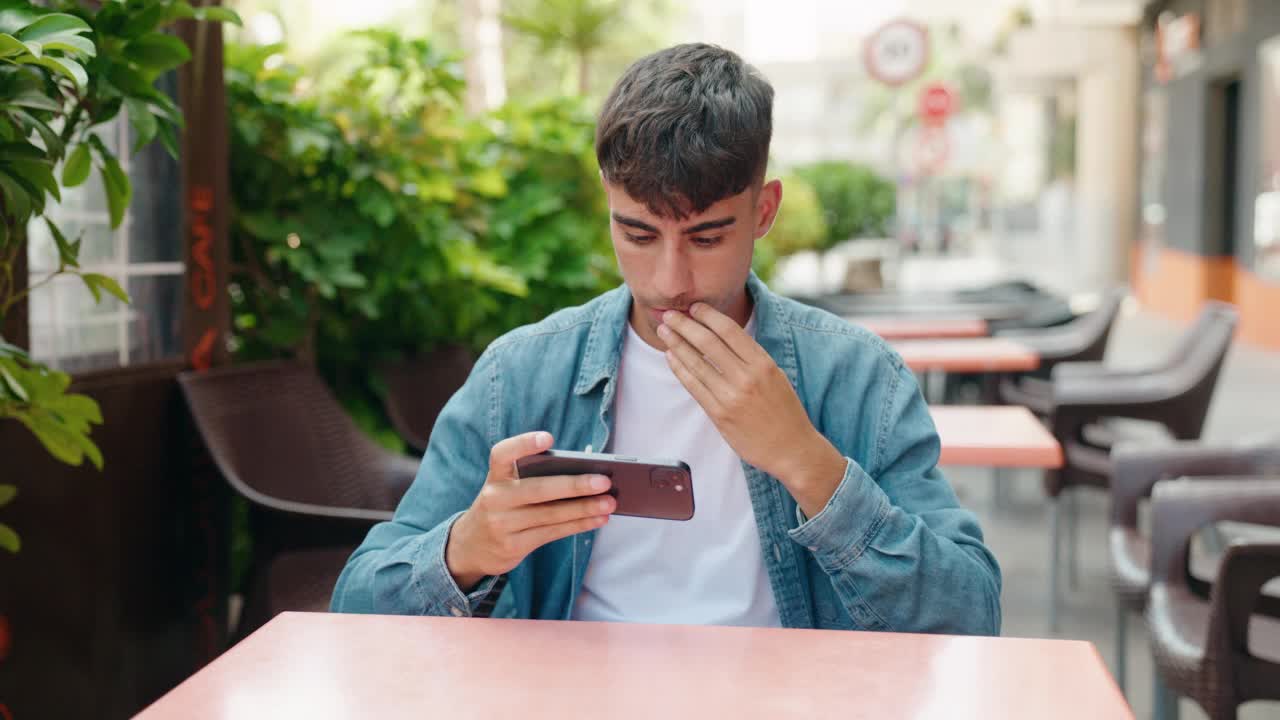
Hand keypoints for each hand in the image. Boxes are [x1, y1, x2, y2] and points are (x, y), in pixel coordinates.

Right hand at [446, 431, 614, 591]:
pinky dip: (579, 525)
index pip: (502, 454)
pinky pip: (552, 533)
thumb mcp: (506, 487)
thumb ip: (533, 477)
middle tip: (604, 481)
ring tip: (610, 502)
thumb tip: (585, 472)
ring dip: (584, 508)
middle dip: (574, 485)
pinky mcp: (514, 546)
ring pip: (550, 514)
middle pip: (538, 489)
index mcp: (495, 476)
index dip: (523, 444)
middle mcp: (495, 498)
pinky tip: (598, 519)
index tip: (548, 438)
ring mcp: (503, 524)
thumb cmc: (503, 506)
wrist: (470, 546)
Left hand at [657, 303, 845, 516]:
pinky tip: (671, 357)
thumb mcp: (775, 376)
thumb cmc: (785, 412)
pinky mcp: (720, 415)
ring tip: (664, 332)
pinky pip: (694, 386)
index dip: (708, 316)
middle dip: (685, 325)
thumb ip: (751, 358)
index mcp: (763, 363)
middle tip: (670, 314)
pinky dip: (680, 369)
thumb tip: (722, 338)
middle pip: (708, 342)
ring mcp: (731, 396)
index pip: (730, 330)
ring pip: (697, 363)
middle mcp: (747, 377)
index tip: (694, 307)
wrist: (793, 450)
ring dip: (676, 344)